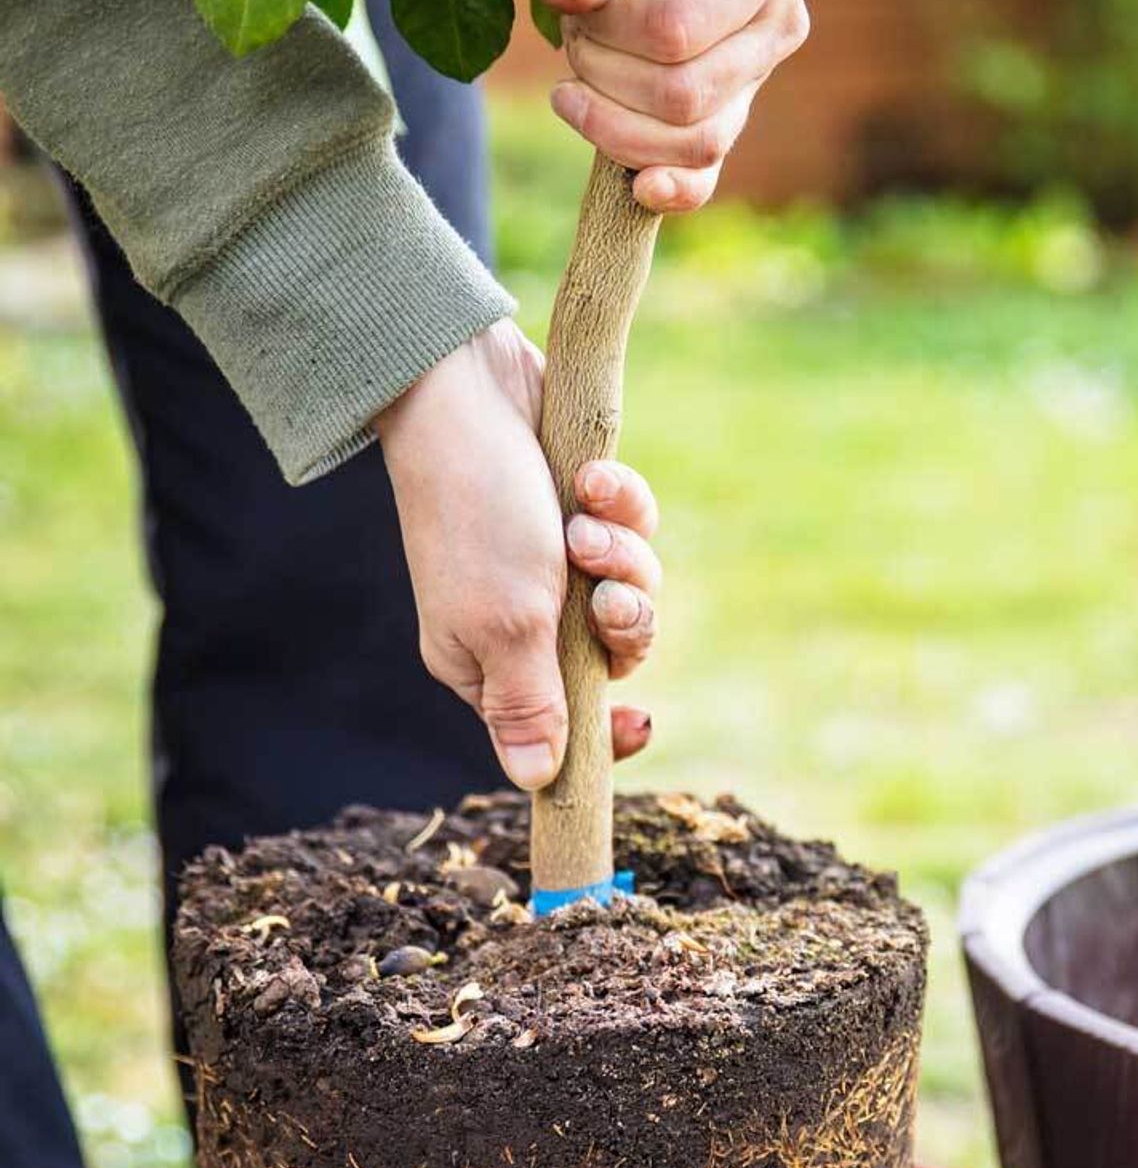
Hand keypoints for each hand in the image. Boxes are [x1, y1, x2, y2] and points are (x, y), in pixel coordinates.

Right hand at [374, 320, 659, 789]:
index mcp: (485, 662)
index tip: (645, 726)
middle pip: (611, 655)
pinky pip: (630, 525)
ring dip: (622, 553)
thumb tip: (536, 782)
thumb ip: (531, 706)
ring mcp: (548, 558)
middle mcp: (518, 617)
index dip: (604, 734)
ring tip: (585, 518)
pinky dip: (619, 502)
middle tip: (602, 590)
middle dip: (623, 618)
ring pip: (630, 585)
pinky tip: (590, 474)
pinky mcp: (575, 503)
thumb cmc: (477, 513)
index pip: (557, 727)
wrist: (461, 386)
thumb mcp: (508, 625)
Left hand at [537, 0, 808, 213]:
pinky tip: (634, 187)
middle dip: (605, 77)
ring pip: (693, 143)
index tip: (582, 1)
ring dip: (614, 127)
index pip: (678, 28)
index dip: (611, 30)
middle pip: (683, 96)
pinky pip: (708, 175)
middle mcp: (778, 24)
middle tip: (574, 38)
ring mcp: (759, 79)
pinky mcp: (733, 116)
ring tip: (575, 86)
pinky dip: (670, 189)